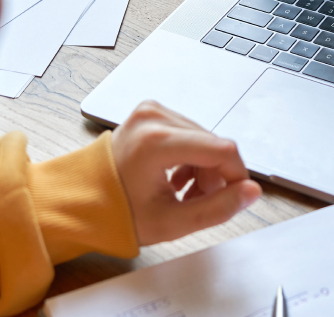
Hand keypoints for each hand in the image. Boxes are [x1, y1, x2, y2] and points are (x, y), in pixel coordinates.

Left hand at [111, 101, 261, 245]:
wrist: (82, 200)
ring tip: (184, 192)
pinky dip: (190, 155)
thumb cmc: (118, 212)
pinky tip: (177, 177)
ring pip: (203, 138)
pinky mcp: (151, 111)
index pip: (222, 149)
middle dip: (216, 175)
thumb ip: (218, 208)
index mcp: (156, 142)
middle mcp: (154, 117)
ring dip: (203, 166)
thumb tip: (251, 193)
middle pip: (213, 143)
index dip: (237, 175)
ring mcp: (151, 111)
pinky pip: (188, 132)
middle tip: (197, 201)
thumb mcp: (172, 222)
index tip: (236, 196)